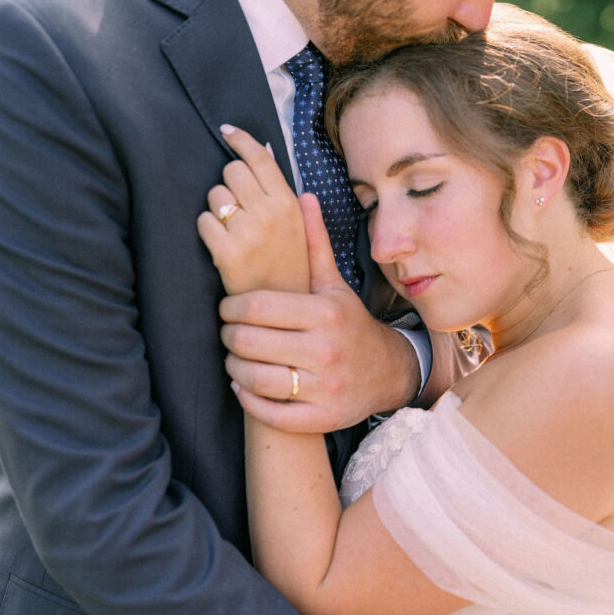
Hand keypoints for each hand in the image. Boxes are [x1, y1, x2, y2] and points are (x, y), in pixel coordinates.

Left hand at [197, 127, 309, 294]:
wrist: (287, 312)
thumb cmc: (290, 267)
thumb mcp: (299, 228)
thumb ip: (283, 191)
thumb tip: (262, 150)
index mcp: (290, 205)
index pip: (260, 158)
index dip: (240, 139)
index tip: (227, 131)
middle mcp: (271, 214)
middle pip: (232, 171)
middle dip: (229, 185)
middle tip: (237, 209)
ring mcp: (249, 234)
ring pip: (215, 196)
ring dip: (217, 209)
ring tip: (232, 232)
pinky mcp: (227, 254)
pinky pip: (203, 222)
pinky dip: (207, 231)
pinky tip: (221, 246)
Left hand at [220, 193, 420, 430]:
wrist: (387, 372)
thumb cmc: (350, 323)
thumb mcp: (334, 285)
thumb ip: (313, 244)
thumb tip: (303, 196)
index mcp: (325, 313)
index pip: (256, 306)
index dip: (230, 307)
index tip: (226, 308)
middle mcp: (326, 350)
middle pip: (249, 342)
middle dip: (228, 336)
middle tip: (226, 333)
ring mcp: (325, 387)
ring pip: (255, 378)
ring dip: (234, 367)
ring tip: (233, 357)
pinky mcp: (321, 418)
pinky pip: (270, 412)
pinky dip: (248, 399)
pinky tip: (243, 385)